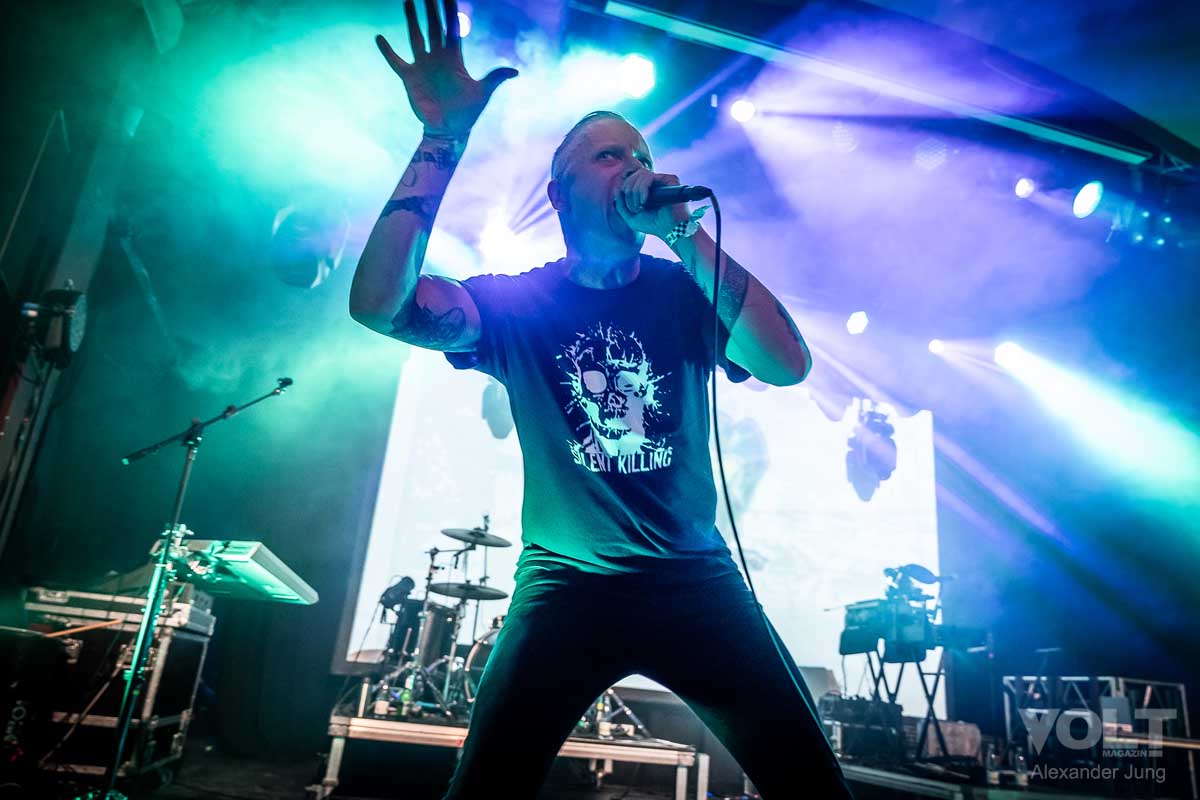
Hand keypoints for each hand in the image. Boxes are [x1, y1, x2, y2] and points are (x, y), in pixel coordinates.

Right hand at [376, 0, 517, 138]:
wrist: (448, 131)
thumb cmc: (467, 113)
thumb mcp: (482, 93)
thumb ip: (495, 78)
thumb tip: (516, 71)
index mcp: (454, 58)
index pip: (452, 29)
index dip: (450, 11)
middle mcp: (438, 58)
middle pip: (433, 27)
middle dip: (431, 9)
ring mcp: (423, 66)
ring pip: (416, 37)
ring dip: (412, 19)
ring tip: (408, 0)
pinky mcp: (410, 77)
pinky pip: (396, 61)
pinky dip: (387, 51)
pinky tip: (379, 38)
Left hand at [613, 167, 690, 240]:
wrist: (670, 230)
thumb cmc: (653, 225)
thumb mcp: (630, 218)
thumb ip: (621, 205)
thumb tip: (617, 189)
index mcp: (646, 188)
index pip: (630, 176)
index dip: (625, 186)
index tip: (627, 203)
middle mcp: (655, 182)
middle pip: (633, 175)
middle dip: (629, 192)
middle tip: (635, 207)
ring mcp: (662, 180)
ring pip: (640, 174)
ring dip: (635, 192)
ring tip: (640, 206)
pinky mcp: (670, 179)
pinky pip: (649, 177)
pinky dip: (642, 189)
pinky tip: (644, 201)